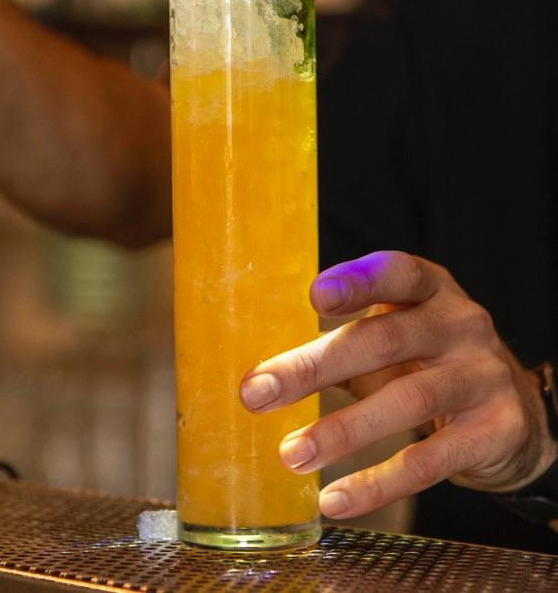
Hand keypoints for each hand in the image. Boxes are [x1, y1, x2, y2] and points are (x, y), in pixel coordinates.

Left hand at [240, 251, 556, 519]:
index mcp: (432, 290)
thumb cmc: (430, 361)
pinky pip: (429, 460)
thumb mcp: (399, 335)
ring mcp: (482, 375)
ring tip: (292, 454)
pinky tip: (335, 499)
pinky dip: (378, 481)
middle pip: (385, 339)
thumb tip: (263, 375)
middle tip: (257, 392)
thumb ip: (347, 341)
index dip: (358, 281)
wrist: (515, 410)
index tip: (314, 295)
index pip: (398, 273)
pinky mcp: (494, 430)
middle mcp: (461, 323)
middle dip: (316, 367)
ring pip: (408, 400)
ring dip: (342, 430)